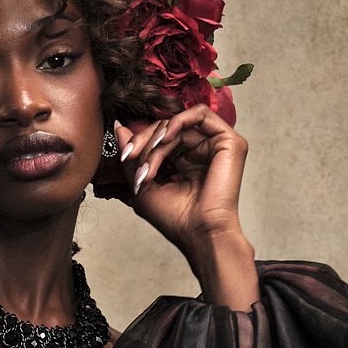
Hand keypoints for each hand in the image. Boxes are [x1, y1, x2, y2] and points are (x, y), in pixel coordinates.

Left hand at [110, 106, 249, 254]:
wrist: (199, 234)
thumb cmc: (176, 219)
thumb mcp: (143, 183)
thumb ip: (133, 154)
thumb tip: (118, 126)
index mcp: (186, 162)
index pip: (160, 138)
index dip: (140, 143)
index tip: (124, 157)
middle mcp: (202, 152)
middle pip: (168, 127)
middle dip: (145, 141)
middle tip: (132, 158)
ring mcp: (216, 146)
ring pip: (179, 122)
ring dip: (158, 137)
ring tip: (149, 161)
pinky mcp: (229, 141)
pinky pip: (201, 113)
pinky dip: (178, 121)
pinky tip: (165, 138)